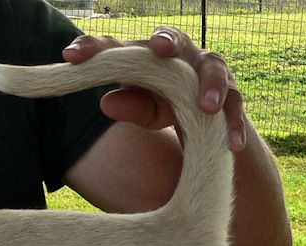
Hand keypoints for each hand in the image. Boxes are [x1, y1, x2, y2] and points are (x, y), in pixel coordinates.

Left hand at [63, 27, 245, 151]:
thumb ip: (128, 104)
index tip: (70, 56)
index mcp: (148, 54)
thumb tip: (106, 103)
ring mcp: (209, 70)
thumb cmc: (159, 102)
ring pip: (214, 70)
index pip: (119, 46)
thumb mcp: (141, 108)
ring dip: (212, 86)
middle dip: (168, 41)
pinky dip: (235, 125)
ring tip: (207, 107)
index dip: (95, 47)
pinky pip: (235, 107)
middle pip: (176, 40)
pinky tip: (232, 146)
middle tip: (160, 48)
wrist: (201, 112)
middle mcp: (181, 53)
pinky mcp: (231, 95)